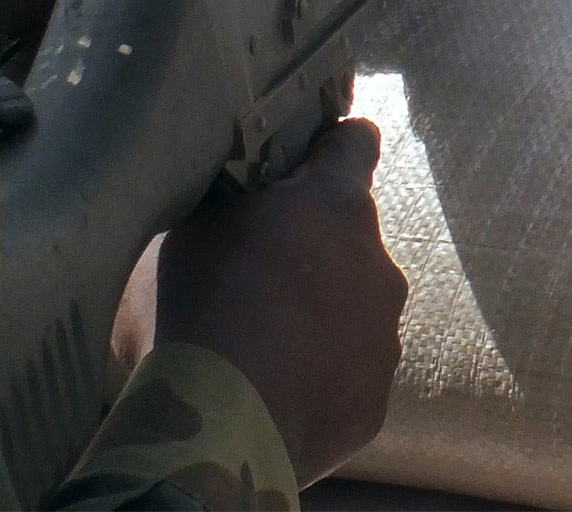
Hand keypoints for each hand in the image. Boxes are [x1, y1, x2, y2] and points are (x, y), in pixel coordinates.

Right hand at [126, 118, 407, 484]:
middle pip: (347, 236)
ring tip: (255, 345)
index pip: (355, 143)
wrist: (218, 427)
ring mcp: (383, 338)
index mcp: (335, 203)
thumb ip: (222, 201)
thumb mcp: (189, 227)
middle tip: (250, 275)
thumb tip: (223, 193)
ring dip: (316, 314)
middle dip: (309, 246)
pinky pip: (346, 376)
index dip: (330, 146)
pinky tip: (268, 392)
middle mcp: (376, 264)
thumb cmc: (196, 307)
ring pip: (352, 309)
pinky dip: (315, 377)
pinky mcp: (374, 402)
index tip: (306, 158)